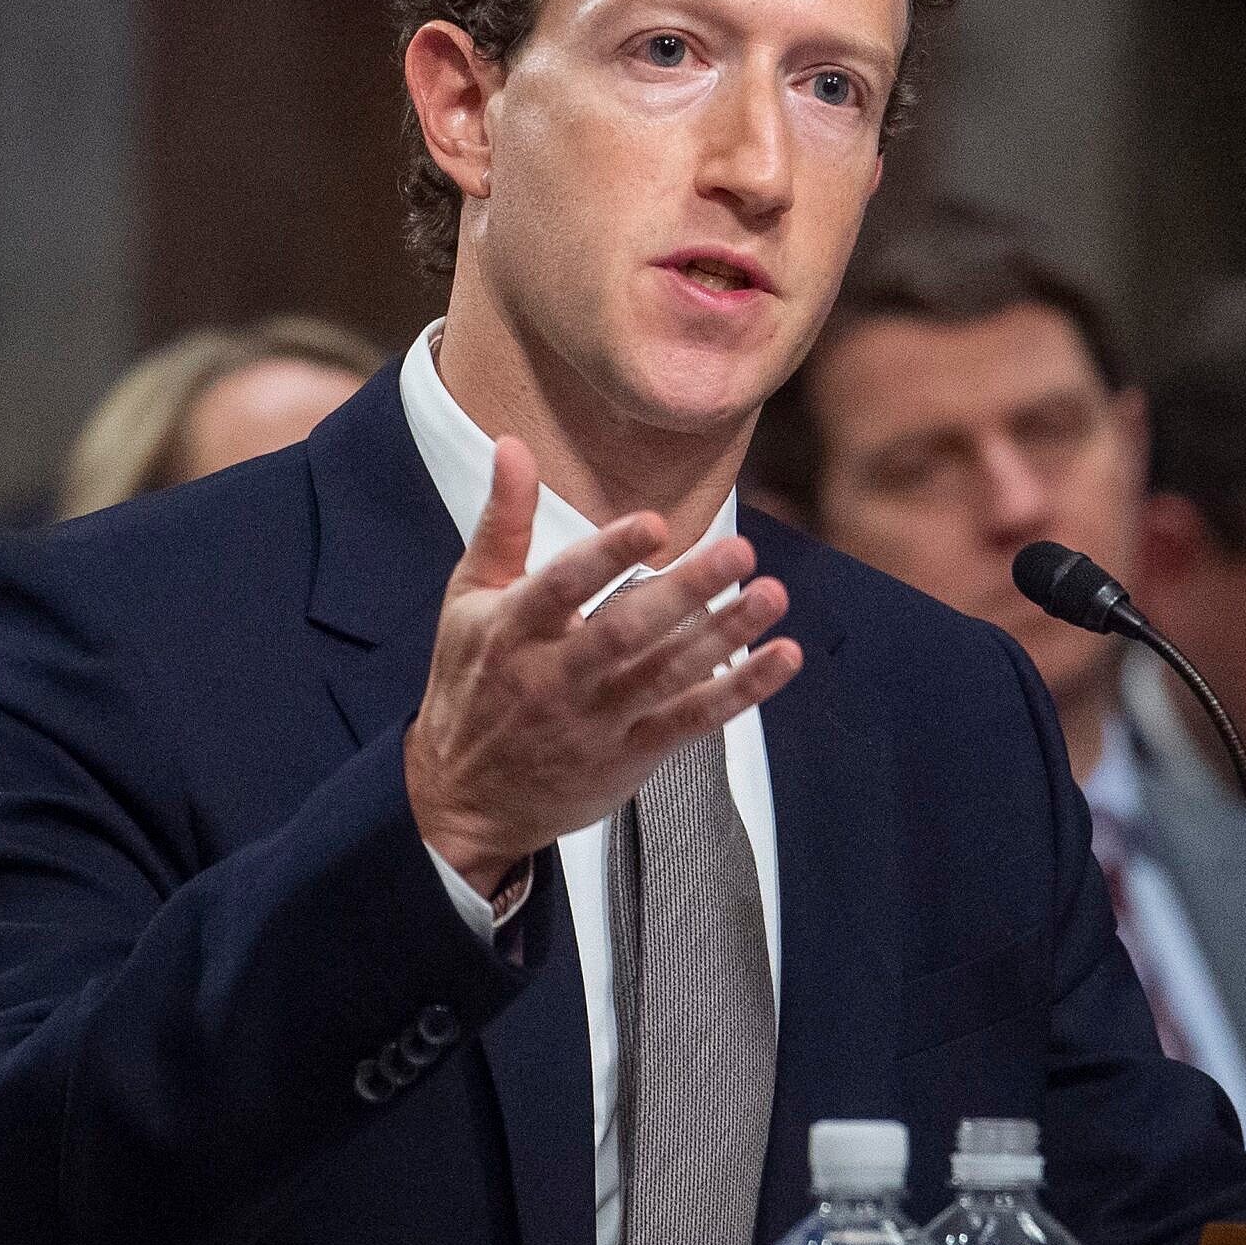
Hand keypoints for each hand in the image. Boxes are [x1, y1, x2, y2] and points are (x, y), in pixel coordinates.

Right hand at [404, 437, 801, 895]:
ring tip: (771, 596)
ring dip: (726, 635)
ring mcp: (597, 720)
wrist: (463, 800)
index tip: (655, 524)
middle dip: (685, 591)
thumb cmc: (470, 685)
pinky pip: (693, 721)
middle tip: (740, 551)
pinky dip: (741, 691)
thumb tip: (513, 444)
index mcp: (514, 630)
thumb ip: (502, 522)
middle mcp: (556, 677)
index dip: (608, 555)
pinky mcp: (631, 755)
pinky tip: (782, 658)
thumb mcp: (469, 600)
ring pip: (667, 675)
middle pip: (625, 632)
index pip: (563, 587)